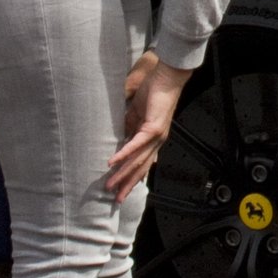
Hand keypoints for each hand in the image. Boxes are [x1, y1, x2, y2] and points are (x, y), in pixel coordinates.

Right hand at [106, 52, 194, 200]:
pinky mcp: (152, 127)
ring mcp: (156, 136)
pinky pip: (135, 144)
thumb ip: (129, 127)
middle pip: (141, 168)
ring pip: (137, 160)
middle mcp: (157, 142)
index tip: (123, 191)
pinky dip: (124, 154)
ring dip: (122, 174)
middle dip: (127, 185)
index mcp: (153, 139)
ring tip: (110, 185)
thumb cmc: (152, 93)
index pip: (142, 164)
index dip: (132, 178)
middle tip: (116, 199)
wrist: (167, 78)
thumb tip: (119, 138)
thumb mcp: (136, 114)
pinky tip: (112, 162)